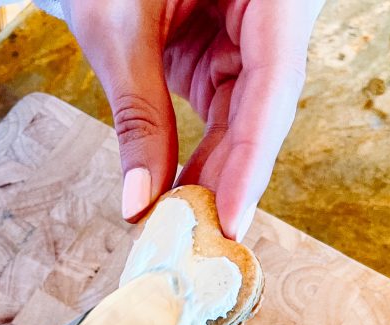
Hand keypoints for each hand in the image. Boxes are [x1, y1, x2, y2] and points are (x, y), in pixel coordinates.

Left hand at [63, 0, 323, 237]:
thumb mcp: (116, 29)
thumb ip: (136, 114)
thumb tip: (140, 204)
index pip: (274, 78)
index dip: (253, 154)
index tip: (230, 216)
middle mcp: (273, 11)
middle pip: (264, 107)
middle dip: (231, 176)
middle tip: (203, 238)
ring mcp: (253, 37)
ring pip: (246, 120)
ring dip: (214, 174)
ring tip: (185, 224)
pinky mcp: (229, 59)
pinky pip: (226, 118)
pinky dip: (204, 159)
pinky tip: (182, 196)